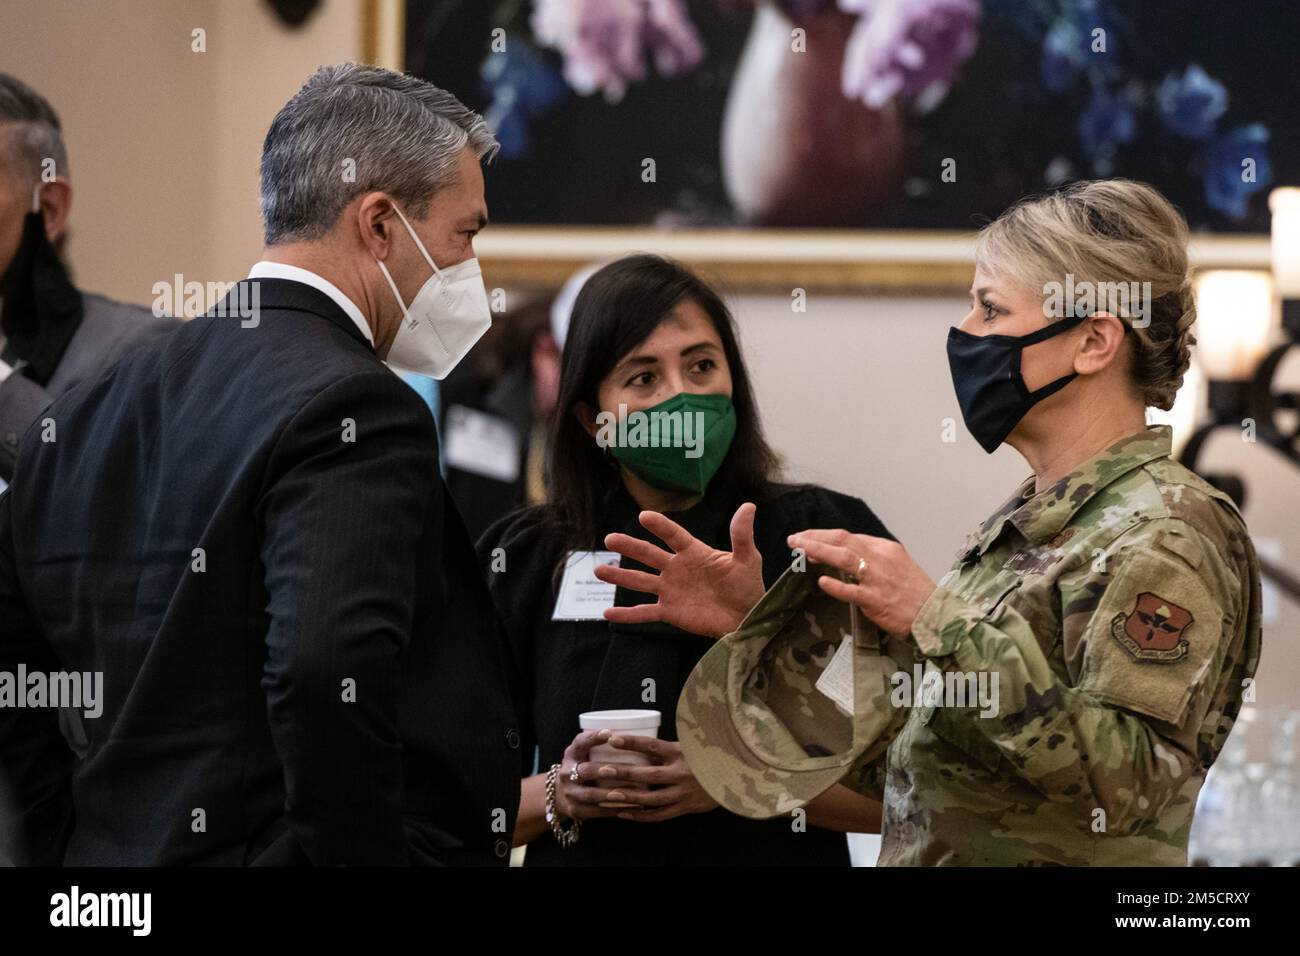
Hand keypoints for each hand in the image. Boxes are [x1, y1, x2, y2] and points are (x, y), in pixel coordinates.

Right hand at [555, 730, 637, 821]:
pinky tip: (629, 808)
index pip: (580, 743)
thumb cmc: (582, 766)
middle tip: (620, 770)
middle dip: (602, 770)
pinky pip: (595, 812)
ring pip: (590, 794)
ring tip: (630, 793)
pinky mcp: (576, 811)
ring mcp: (570, 793)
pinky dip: (612, 810)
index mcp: (572, 754)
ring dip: (610, 794)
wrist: (560, 794)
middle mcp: (566, 773)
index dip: (593, 738)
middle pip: (584, 771)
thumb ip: (599, 743)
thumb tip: (635, 730)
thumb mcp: (584, 752)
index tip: (609, 733)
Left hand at [591, 737, 718, 822]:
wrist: (736, 777)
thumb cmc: (709, 755)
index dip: (631, 742)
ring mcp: (683, 792)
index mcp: (681, 752)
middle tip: (599, 771)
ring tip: (606, 795)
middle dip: (621, 773)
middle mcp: (681, 772)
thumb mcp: (693, 742)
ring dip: (627, 797)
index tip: (610, 738)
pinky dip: (640, 815)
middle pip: (646, 774)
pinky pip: (659, 815)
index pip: (652, 745)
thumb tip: (646, 728)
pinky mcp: (685, 808)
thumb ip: (670, 740)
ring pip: (650, 798)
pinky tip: (623, 813)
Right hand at [593, 503, 764, 638]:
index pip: (673, 536)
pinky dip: (627, 615)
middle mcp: (677, 569)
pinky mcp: (670, 612)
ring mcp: (671, 590)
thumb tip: (749, 506)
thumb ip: (742, 535)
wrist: (747, 618)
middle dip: (630, 547)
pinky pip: (645, 612)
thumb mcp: (748, 559)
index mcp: (694, 553)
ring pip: (640, 581)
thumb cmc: (748, 586)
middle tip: (610, 538)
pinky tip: (608, 614)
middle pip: (649, 555)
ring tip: (598, 571)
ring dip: (619, 576)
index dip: (660, 526)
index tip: (644, 516)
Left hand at [787, 529, 935, 636]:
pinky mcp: (877, 600)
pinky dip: (836, 585)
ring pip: (844, 558)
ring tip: (799, 550)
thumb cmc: (914, 592)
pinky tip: (821, 582)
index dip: (823, 536)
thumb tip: (843, 554)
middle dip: (814, 538)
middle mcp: (881, 559)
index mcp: (885, 548)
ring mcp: (878, 579)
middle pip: (842, 541)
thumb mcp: (896, 565)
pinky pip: (852, 591)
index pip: (848, 536)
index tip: (805, 538)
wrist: (936, 615)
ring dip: (818, 551)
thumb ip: (871, 558)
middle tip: (793, 539)